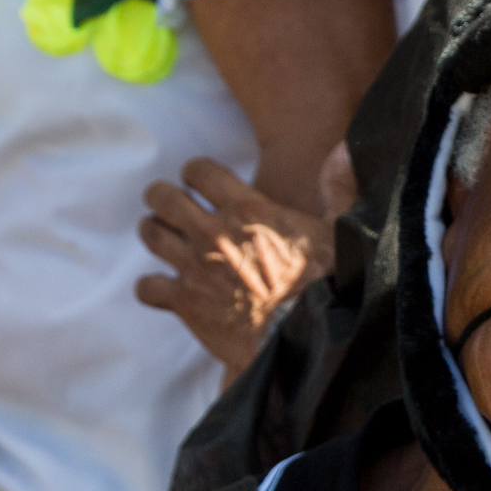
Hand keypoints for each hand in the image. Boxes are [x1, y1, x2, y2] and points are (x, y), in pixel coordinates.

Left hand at [136, 158, 334, 380]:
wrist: (306, 340)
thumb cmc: (328, 286)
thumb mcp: (342, 233)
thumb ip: (338, 188)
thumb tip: (344, 150)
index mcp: (248, 210)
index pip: (198, 170)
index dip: (196, 173)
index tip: (201, 182)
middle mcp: (212, 233)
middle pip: (162, 197)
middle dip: (164, 198)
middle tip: (172, 205)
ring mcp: (194, 267)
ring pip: (150, 234)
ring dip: (156, 234)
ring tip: (167, 239)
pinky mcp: (185, 302)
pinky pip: (147, 287)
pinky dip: (153, 288)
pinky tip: (167, 290)